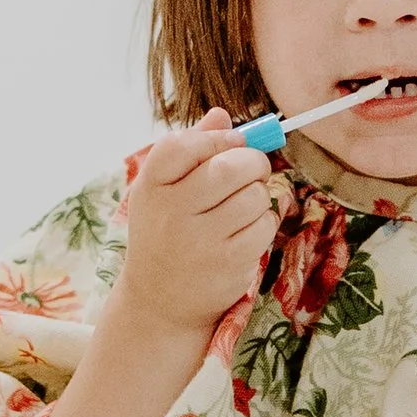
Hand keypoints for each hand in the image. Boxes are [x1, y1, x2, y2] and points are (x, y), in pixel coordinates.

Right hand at [116, 112, 277, 348]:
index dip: (217, 138)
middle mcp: (172, 212)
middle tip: (251, 169)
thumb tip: (221, 116)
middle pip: (229, 166)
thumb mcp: (162, 190)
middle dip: (252, 161)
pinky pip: (265, 225)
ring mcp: (200, 241)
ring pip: (254, 195)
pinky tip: (245, 231)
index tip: (231, 142)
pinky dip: (264, 222)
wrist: (159, 300)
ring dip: (258, 195)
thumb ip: (190, 150)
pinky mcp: (228, 263)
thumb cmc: (165, 232)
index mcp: (151, 186)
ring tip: (241, 206)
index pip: (183, 144)